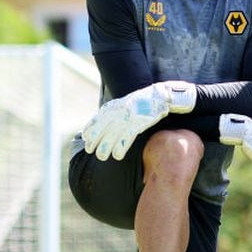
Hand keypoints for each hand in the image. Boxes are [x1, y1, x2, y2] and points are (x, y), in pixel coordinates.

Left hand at [82, 81, 196, 160]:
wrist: (166, 94)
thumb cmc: (149, 101)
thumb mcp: (131, 102)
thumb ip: (120, 109)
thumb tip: (111, 120)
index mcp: (118, 103)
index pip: (100, 116)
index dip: (91, 127)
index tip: (85, 137)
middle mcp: (121, 108)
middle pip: (104, 126)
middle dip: (95, 139)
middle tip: (90, 150)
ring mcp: (130, 115)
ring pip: (113, 133)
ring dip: (106, 146)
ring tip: (102, 156)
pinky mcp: (140, 121)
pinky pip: (127, 136)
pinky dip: (121, 146)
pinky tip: (117, 155)